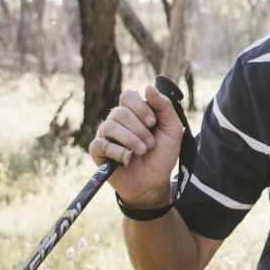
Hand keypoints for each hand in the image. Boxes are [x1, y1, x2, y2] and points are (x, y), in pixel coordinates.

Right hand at [89, 83, 181, 206]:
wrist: (154, 183)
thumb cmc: (162, 155)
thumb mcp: (172, 130)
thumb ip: (164, 107)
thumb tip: (148, 87)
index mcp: (133, 112)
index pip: (128, 95)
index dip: (140, 107)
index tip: (153, 123)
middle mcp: (117, 121)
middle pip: (119, 111)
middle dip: (139, 129)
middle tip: (150, 144)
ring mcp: (105, 135)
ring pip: (109, 126)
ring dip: (130, 140)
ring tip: (142, 151)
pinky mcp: (98, 152)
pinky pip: (101, 144)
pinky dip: (118, 152)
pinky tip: (128, 159)